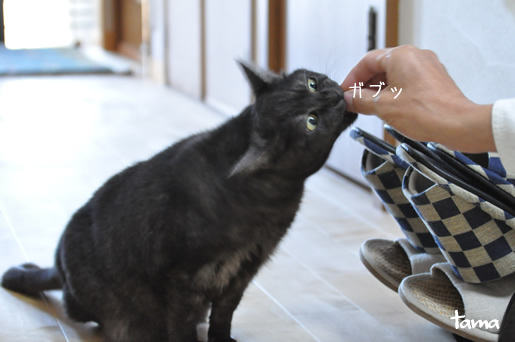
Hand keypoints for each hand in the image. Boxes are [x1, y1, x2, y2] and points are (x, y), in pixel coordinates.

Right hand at [340, 45, 494, 152]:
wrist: (457, 124)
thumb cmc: (427, 113)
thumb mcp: (383, 107)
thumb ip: (360, 100)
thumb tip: (347, 99)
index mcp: (401, 56)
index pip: (367, 61)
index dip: (352, 78)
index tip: (345, 92)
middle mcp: (415, 56)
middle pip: (381, 67)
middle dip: (365, 85)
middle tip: (354, 102)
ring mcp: (427, 67)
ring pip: (394, 75)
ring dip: (379, 90)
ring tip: (370, 108)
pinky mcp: (434, 80)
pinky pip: (407, 81)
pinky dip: (394, 92)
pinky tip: (389, 108)